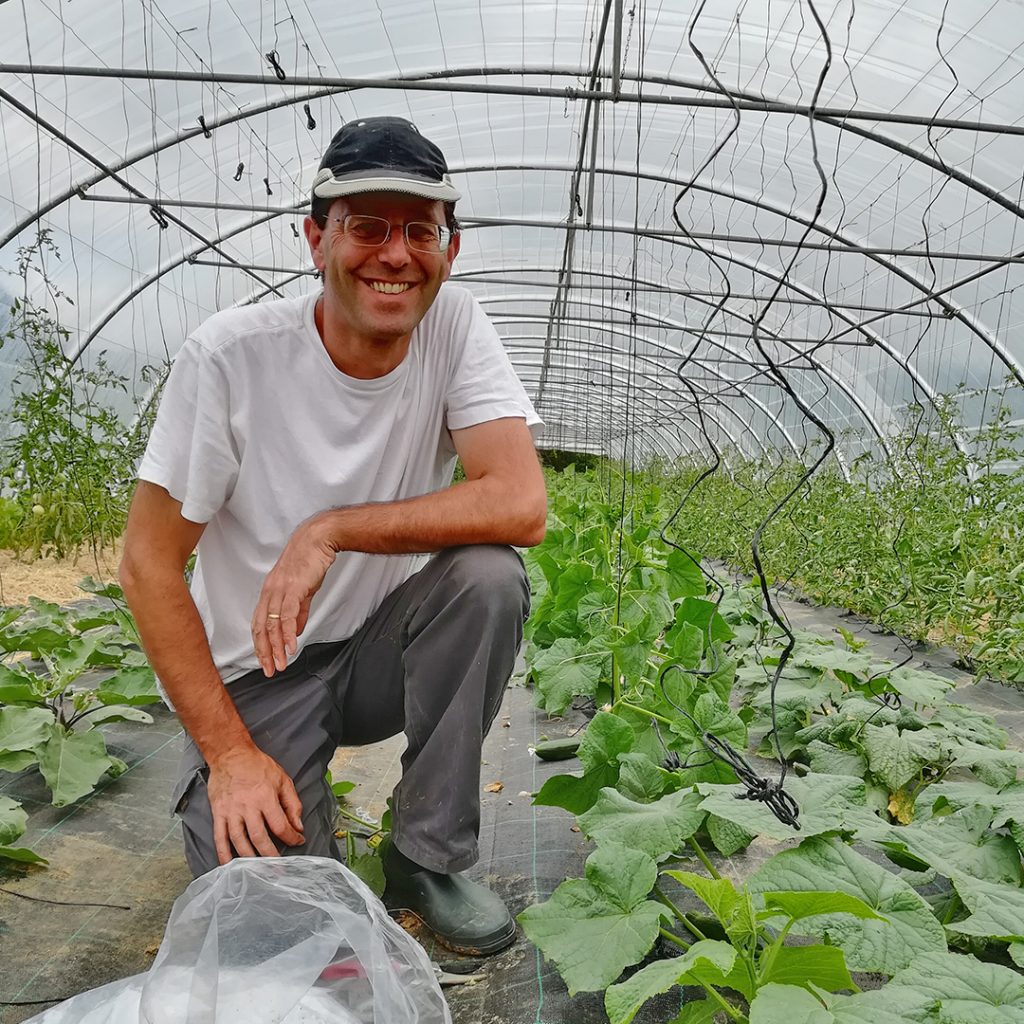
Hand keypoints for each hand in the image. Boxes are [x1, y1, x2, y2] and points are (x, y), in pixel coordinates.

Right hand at [207, 746, 304, 862]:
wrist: (231, 755)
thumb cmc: (258, 766)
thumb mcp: (282, 779)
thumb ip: (292, 803)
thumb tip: (298, 826)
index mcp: (266, 798)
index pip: (280, 826)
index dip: (291, 838)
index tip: (298, 842)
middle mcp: (248, 807)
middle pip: (260, 839)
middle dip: (271, 856)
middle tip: (279, 867)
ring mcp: (231, 812)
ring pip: (240, 842)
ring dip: (250, 859)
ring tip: (259, 870)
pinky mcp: (218, 814)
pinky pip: (220, 838)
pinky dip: (224, 855)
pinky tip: (230, 866)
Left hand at [252, 516, 335, 674]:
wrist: (319, 539)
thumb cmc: (310, 560)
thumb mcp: (303, 589)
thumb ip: (299, 611)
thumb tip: (295, 630)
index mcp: (270, 592)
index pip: (259, 623)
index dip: (261, 644)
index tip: (266, 660)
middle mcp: (270, 592)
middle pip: (261, 628)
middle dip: (264, 652)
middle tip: (269, 670)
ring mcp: (280, 590)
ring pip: (272, 625)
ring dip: (276, 648)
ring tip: (281, 664)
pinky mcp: (293, 589)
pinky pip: (287, 616)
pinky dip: (287, 634)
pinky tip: (291, 648)